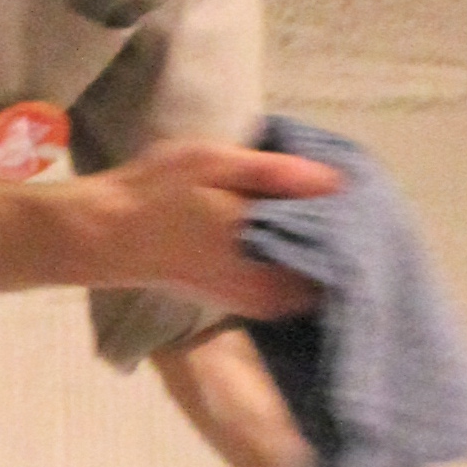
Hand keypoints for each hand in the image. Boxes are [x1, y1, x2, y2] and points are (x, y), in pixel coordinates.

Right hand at [62, 138, 338, 320]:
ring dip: (324, 251)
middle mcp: (268, 288)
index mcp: (265, 251)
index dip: (353, 215)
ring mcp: (257, 302)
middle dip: (343, 236)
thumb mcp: (214, 162)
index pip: (338, 241)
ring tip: (324, 213)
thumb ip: (275, 174)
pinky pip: (294, 289)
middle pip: (331, 266)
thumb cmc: (156, 193)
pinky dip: (303, 264)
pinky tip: (297, 234)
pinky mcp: (245, 304)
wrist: (106, 235)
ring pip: (314, 280)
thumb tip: (336, 182)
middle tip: (346, 198)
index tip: (360, 191)